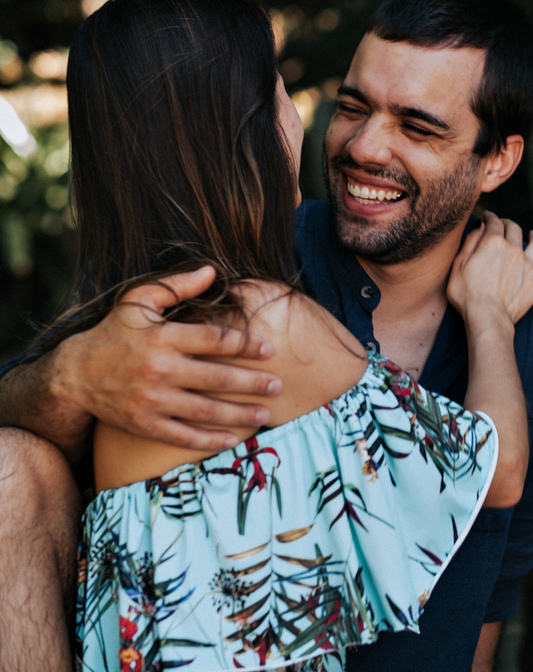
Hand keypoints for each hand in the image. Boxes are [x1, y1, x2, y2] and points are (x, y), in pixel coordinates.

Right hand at [51, 266, 279, 449]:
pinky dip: (209, 440)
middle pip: (218, 378)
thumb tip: (212, 271)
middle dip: (253, 383)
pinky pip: (183, 436)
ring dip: (240, 414)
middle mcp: (159, 370)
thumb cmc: (114, 333)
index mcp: (163, 337)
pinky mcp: (144, 425)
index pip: (215, 340)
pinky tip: (233, 439)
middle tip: (279, 385)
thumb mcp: (139, 301)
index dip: (246, 345)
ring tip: (266, 413)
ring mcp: (152, 400)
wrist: (74, 375)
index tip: (270, 350)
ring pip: (206, 410)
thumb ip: (176, 286)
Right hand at [447, 211, 532, 326]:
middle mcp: (513, 249)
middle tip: (504, 226)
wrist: (487, 317)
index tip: (488, 217)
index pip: (494, 222)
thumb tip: (481, 226)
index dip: (490, 217)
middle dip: (508, 224)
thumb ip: (470, 242)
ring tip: (532, 234)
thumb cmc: (467, 294)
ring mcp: (528, 264)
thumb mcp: (458, 265)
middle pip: (514, 228)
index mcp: (492, 243)